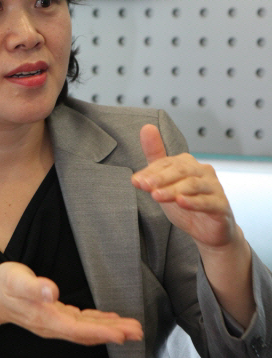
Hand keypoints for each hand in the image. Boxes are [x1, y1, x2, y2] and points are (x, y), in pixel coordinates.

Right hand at [0, 261, 142, 344]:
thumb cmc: (4, 285)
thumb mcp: (14, 280)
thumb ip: (33, 286)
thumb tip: (52, 291)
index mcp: (45, 318)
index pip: (78, 330)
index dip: (101, 332)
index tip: (121, 334)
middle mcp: (53, 326)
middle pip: (87, 334)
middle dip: (113, 334)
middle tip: (138, 332)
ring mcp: (55, 324)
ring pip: (87, 331)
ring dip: (110, 330)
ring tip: (133, 328)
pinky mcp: (57, 317)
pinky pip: (82, 324)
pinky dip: (99, 324)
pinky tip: (111, 321)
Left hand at [131, 124, 236, 250]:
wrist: (208, 230)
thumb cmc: (185, 203)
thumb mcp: (166, 182)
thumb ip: (155, 157)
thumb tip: (146, 127)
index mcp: (188, 164)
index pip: (167, 163)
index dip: (151, 172)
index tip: (136, 181)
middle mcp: (203, 171)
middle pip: (181, 170)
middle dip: (161, 178)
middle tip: (145, 186)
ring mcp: (214, 188)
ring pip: (193, 185)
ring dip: (173, 190)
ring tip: (157, 196)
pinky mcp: (221, 205)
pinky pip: (208, 202)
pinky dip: (193, 202)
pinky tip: (181, 202)